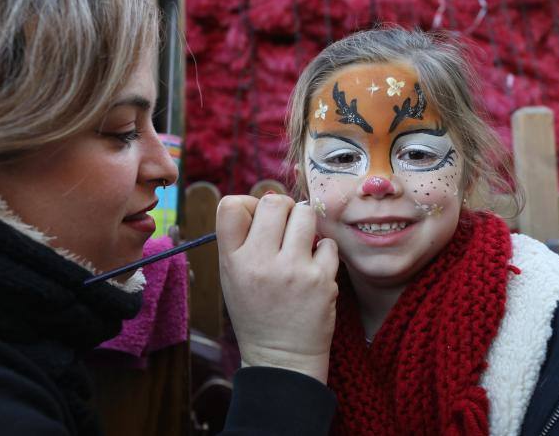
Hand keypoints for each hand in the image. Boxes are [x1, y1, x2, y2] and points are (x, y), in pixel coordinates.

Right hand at [216, 194, 338, 383]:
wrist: (282, 358)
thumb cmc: (258, 312)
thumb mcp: (233, 278)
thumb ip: (242, 239)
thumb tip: (269, 199)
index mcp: (232, 261)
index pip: (230, 206)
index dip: (248, 204)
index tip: (257, 219)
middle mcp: (260, 263)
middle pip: (273, 202)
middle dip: (282, 209)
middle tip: (284, 229)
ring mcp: (293, 270)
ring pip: (305, 214)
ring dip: (305, 225)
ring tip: (300, 245)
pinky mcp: (321, 280)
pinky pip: (328, 243)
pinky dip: (323, 253)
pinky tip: (314, 269)